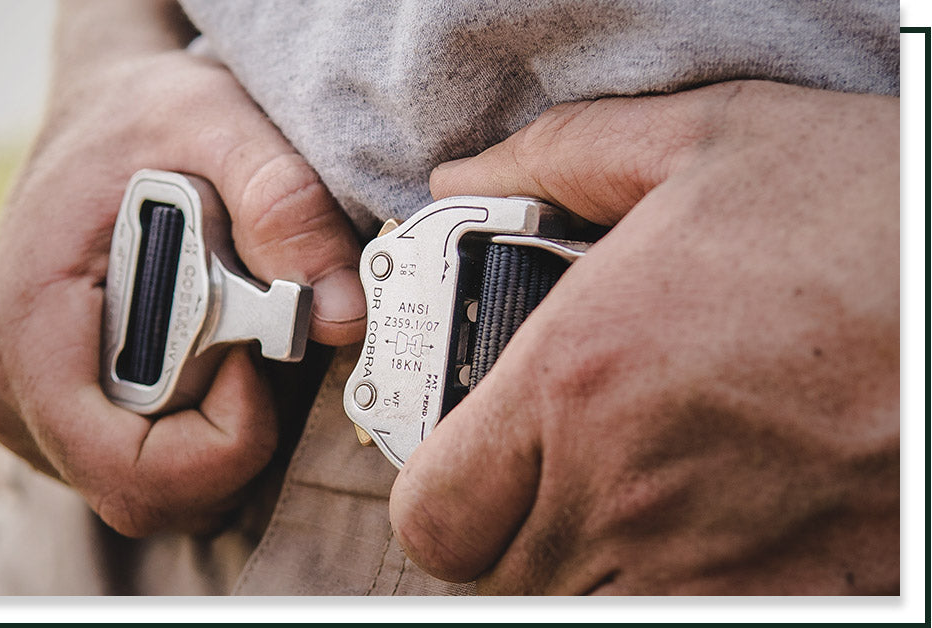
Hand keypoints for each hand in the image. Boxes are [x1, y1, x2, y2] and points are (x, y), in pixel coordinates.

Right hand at [0, 2, 364, 535]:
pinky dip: (199, 426)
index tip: (257, 356)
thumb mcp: (219, 124)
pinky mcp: (59, 418)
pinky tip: (205, 350)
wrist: (101, 113)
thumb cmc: (145, 117)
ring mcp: (31, 413)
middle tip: (247, 332)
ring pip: (155, 488)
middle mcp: (10, 391)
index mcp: (27, 332)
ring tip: (221, 328)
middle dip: (229, 431)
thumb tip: (345, 315)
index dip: (224, 442)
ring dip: (218, 430)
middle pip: (150, 490)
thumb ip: (285, 204)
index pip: (129, 472)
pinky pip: (147, 468)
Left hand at [390, 80, 897, 593]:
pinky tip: (715, 524)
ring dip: (586, 563)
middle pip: (500, 576)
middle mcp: (628, 494)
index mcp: (578, 382)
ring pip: (584, 608)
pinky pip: (690, 620)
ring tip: (635, 489)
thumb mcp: (707, 143)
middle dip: (506, 526)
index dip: (437, 495)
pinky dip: (679, 588)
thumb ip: (558, 159)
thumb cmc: (873, 220)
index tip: (464, 458)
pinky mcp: (795, 600)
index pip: (433, 517)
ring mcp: (714, 570)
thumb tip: (463, 178)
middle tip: (547, 466)